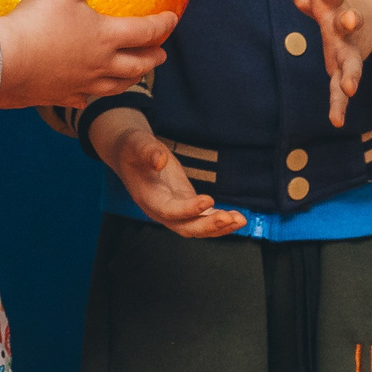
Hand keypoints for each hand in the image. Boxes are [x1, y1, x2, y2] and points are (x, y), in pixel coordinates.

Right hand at [0, 0, 175, 109]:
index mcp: (105, 37)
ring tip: (136, 76)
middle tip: (161, 55)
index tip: (172, 20)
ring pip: (116, 86)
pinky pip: (83, 99)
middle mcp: (100, 64)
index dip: (162, 25)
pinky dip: (91, 95)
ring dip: (130, 80)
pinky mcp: (62, 96)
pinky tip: (87, 95)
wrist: (5, 62)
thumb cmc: (36, 23)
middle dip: (152, 58)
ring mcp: (82, 84)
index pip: (145, 32)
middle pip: (136, 65)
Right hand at [89, 108, 245, 237]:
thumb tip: (160, 159)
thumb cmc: (133, 147)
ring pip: (197, 227)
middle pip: (185, 227)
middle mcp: (160, 210)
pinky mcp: (185, 205)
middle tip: (229, 218)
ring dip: (219, 227)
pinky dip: (219, 221)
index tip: (208, 199)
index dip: (188, 209)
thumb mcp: (137, 143)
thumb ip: (148, 150)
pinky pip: (203, 219)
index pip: (169, 210)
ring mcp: (174, 210)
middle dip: (208, 225)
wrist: (130, 153)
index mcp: (147, 197)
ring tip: (240, 220)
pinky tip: (236, 219)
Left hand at [251, 0, 371, 127]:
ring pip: (352, 61)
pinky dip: (340, 104)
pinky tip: (336, 120)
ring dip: (351, 72)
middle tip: (352, 19)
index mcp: (335, 0)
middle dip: (352, 21)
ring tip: (350, 87)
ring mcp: (350, 47)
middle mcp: (347, 23)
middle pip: (350, 22)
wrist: (371, 11)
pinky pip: (343, 87)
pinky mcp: (348, 66)